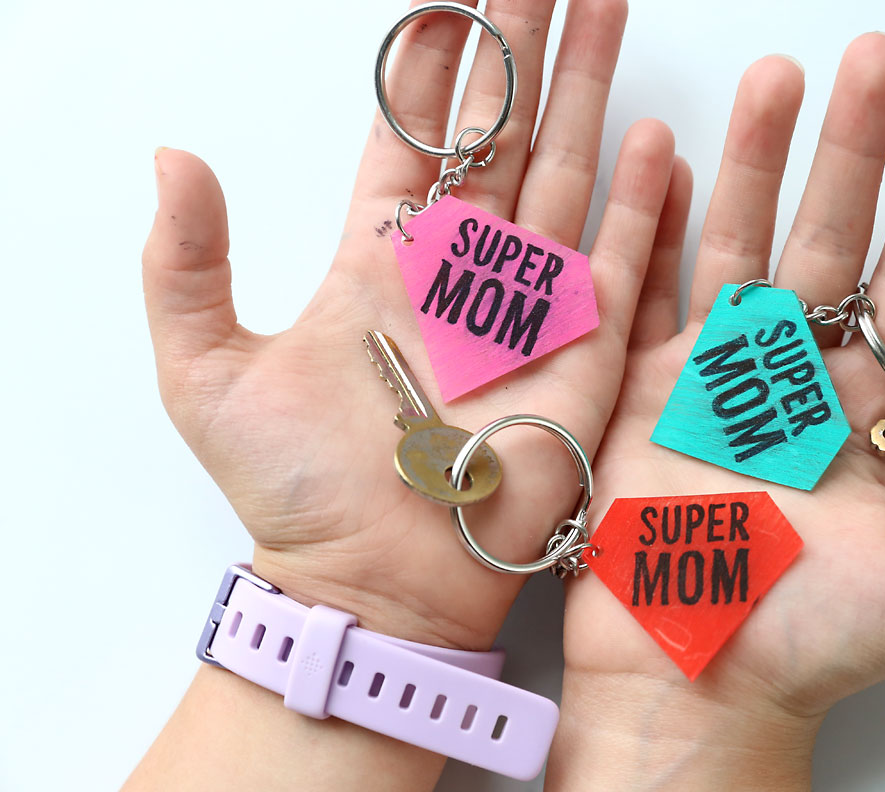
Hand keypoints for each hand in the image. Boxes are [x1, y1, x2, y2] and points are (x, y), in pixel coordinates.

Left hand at [142, 0, 679, 650]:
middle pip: (505, 134)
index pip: (419, 133)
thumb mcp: (208, 374)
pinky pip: (622, 266)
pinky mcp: (586, 358)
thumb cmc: (296, 493)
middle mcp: (465, 271)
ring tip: (612, 8)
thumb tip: (171, 156)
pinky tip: (659, 141)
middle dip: (531, 47)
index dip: (439, 61)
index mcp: (383, 259)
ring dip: (592, 93)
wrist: (377, 586)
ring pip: (569, 175)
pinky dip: (642, 206)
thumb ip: (189, 264)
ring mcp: (531, 309)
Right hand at [547, 36, 884, 791]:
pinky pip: (648, 291)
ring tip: (775, 76)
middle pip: (827, 241)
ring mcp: (712, 378)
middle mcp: (792, 379)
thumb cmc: (813, 647)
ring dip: (755, 160)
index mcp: (865, 412)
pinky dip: (655, 223)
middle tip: (872, 57)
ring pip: (738, 246)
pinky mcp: (641, 392)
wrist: (692, 684)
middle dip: (851, 149)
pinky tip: (669, 154)